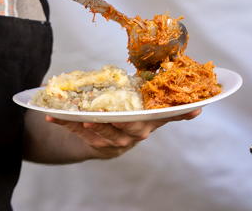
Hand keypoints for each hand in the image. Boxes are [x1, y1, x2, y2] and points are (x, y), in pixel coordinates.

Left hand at [45, 109, 201, 158]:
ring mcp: (115, 140)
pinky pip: (80, 133)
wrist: (108, 137)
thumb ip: (168, 110)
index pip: (163, 116)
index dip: (176, 114)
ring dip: (81, 123)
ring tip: (67, 115)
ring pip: (99, 130)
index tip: (191, 108)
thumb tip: (198, 108)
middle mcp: (135, 133)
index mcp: (148, 121)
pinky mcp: (97, 144)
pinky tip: (52, 116)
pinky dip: (65, 123)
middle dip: (110, 119)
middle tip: (96, 113)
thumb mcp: (147, 112)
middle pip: (123, 125)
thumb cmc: (129, 116)